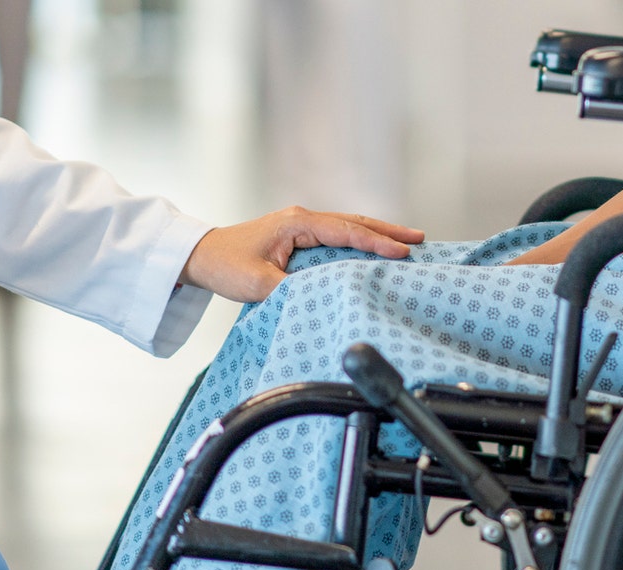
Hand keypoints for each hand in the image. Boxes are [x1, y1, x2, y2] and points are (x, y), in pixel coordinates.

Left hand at [178, 206, 424, 302]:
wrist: (202, 255)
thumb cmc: (226, 265)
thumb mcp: (257, 283)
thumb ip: (291, 289)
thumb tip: (322, 296)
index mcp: (296, 223)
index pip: (345, 232)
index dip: (375, 243)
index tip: (402, 252)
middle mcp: (302, 219)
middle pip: (354, 222)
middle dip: (387, 231)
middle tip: (420, 239)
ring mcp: (301, 226)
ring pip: (347, 227)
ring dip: (376, 234)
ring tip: (407, 241)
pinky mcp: (297, 237)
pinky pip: (336, 237)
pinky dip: (358, 241)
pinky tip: (372, 250)